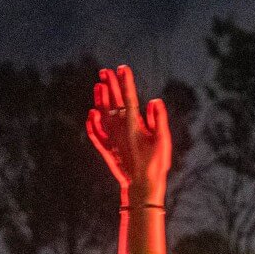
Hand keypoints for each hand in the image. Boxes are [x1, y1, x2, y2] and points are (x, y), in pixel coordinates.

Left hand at [86, 64, 171, 205]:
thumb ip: (159, 119)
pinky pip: (95, 133)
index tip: (123, 68)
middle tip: (105, 71)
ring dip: (100, 99)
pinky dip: (91, 122)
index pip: (129, 98)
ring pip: (102, 114)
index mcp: (134, 125)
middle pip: (114, 103)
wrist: (143, 185)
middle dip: (110, 85)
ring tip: (98, 85)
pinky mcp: (107, 148)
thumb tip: (154, 101)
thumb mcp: (163, 140)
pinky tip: (91, 113)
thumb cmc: (156, 163)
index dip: (126, 82)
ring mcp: (112, 138)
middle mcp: (120, 129)